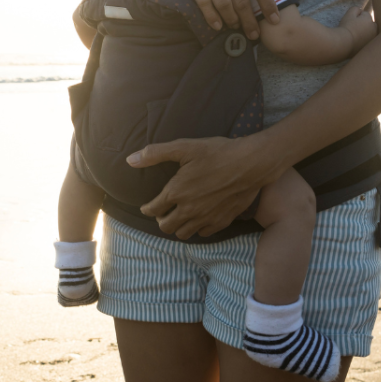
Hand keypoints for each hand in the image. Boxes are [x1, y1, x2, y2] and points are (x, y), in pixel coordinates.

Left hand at [126, 135, 279, 238]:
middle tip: (162, 213)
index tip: (147, 207)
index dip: (147, 209)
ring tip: (178, 218)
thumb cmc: (217, 152)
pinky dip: (197, 229)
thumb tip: (130, 159)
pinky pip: (203, 233)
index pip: (153, 209)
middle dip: (160, 220)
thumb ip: (155, 154)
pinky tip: (198, 219)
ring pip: (183, 233)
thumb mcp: (184, 147)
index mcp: (176, 192)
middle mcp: (189, 209)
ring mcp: (206, 218)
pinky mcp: (222, 221)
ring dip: (177, 227)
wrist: (251, 163)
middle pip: (166, 226)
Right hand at [339, 5, 377, 54]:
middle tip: (354, 29)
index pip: (365, 15)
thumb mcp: (349, 14)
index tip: (351, 21)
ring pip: (370, 34)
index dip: (357, 17)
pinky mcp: (370, 48)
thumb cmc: (346, 27)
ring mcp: (373, 39)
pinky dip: (364, 42)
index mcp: (370, 19)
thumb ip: (356, 9)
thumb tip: (360, 11)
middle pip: (371, 24)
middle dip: (365, 25)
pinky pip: (368, 43)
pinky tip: (357, 44)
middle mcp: (374, 28)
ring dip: (366, 34)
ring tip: (356, 37)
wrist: (344, 44)